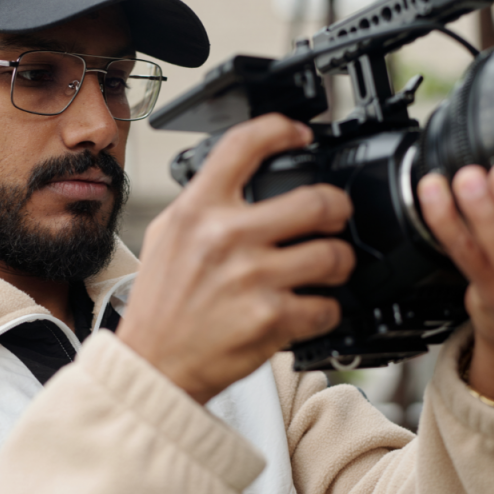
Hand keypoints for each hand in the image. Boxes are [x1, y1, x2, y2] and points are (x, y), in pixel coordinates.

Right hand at [117, 114, 354, 403]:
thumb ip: (202, 203)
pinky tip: (310, 308)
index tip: (300, 134)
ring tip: (329, 267)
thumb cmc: (162, 304)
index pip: (244, 145)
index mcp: (197, 210)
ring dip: (340, 263)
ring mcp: (251, 279)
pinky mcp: (270, 319)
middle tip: (335, 217)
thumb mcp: (167, 236)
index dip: (281, 129)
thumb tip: (240, 175)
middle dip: (338, 208)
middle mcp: (225, 237)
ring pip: (333, 255)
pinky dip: (327, 310)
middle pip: (317, 201)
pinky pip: (327, 307)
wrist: (153, 364)